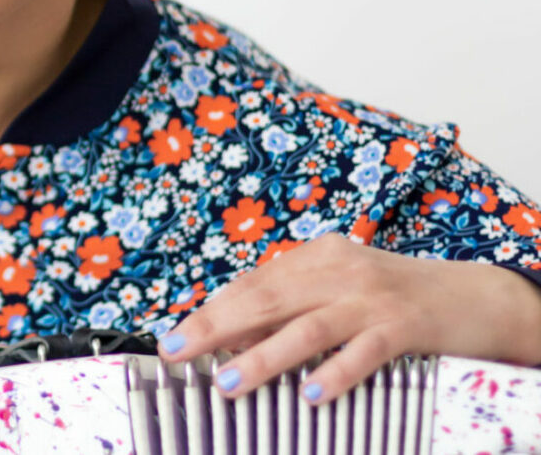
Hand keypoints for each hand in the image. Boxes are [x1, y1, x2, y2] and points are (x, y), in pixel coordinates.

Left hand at [156, 232, 540, 404]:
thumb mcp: (339, 289)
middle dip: (215, 327)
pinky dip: (334, 372)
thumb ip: (293, 306)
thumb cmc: (395, 297)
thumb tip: (234, 338)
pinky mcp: (405, 327)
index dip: (210, 310)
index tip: (175, 334)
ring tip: (227, 380)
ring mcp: (372, 298)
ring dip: (262, 356)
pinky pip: (364, 351)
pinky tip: (309, 392)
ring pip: (307, 327)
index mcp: (317, 257)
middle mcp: (339, 270)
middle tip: (176, 351)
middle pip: (266, 299)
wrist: (476, 296)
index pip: (252, 284)